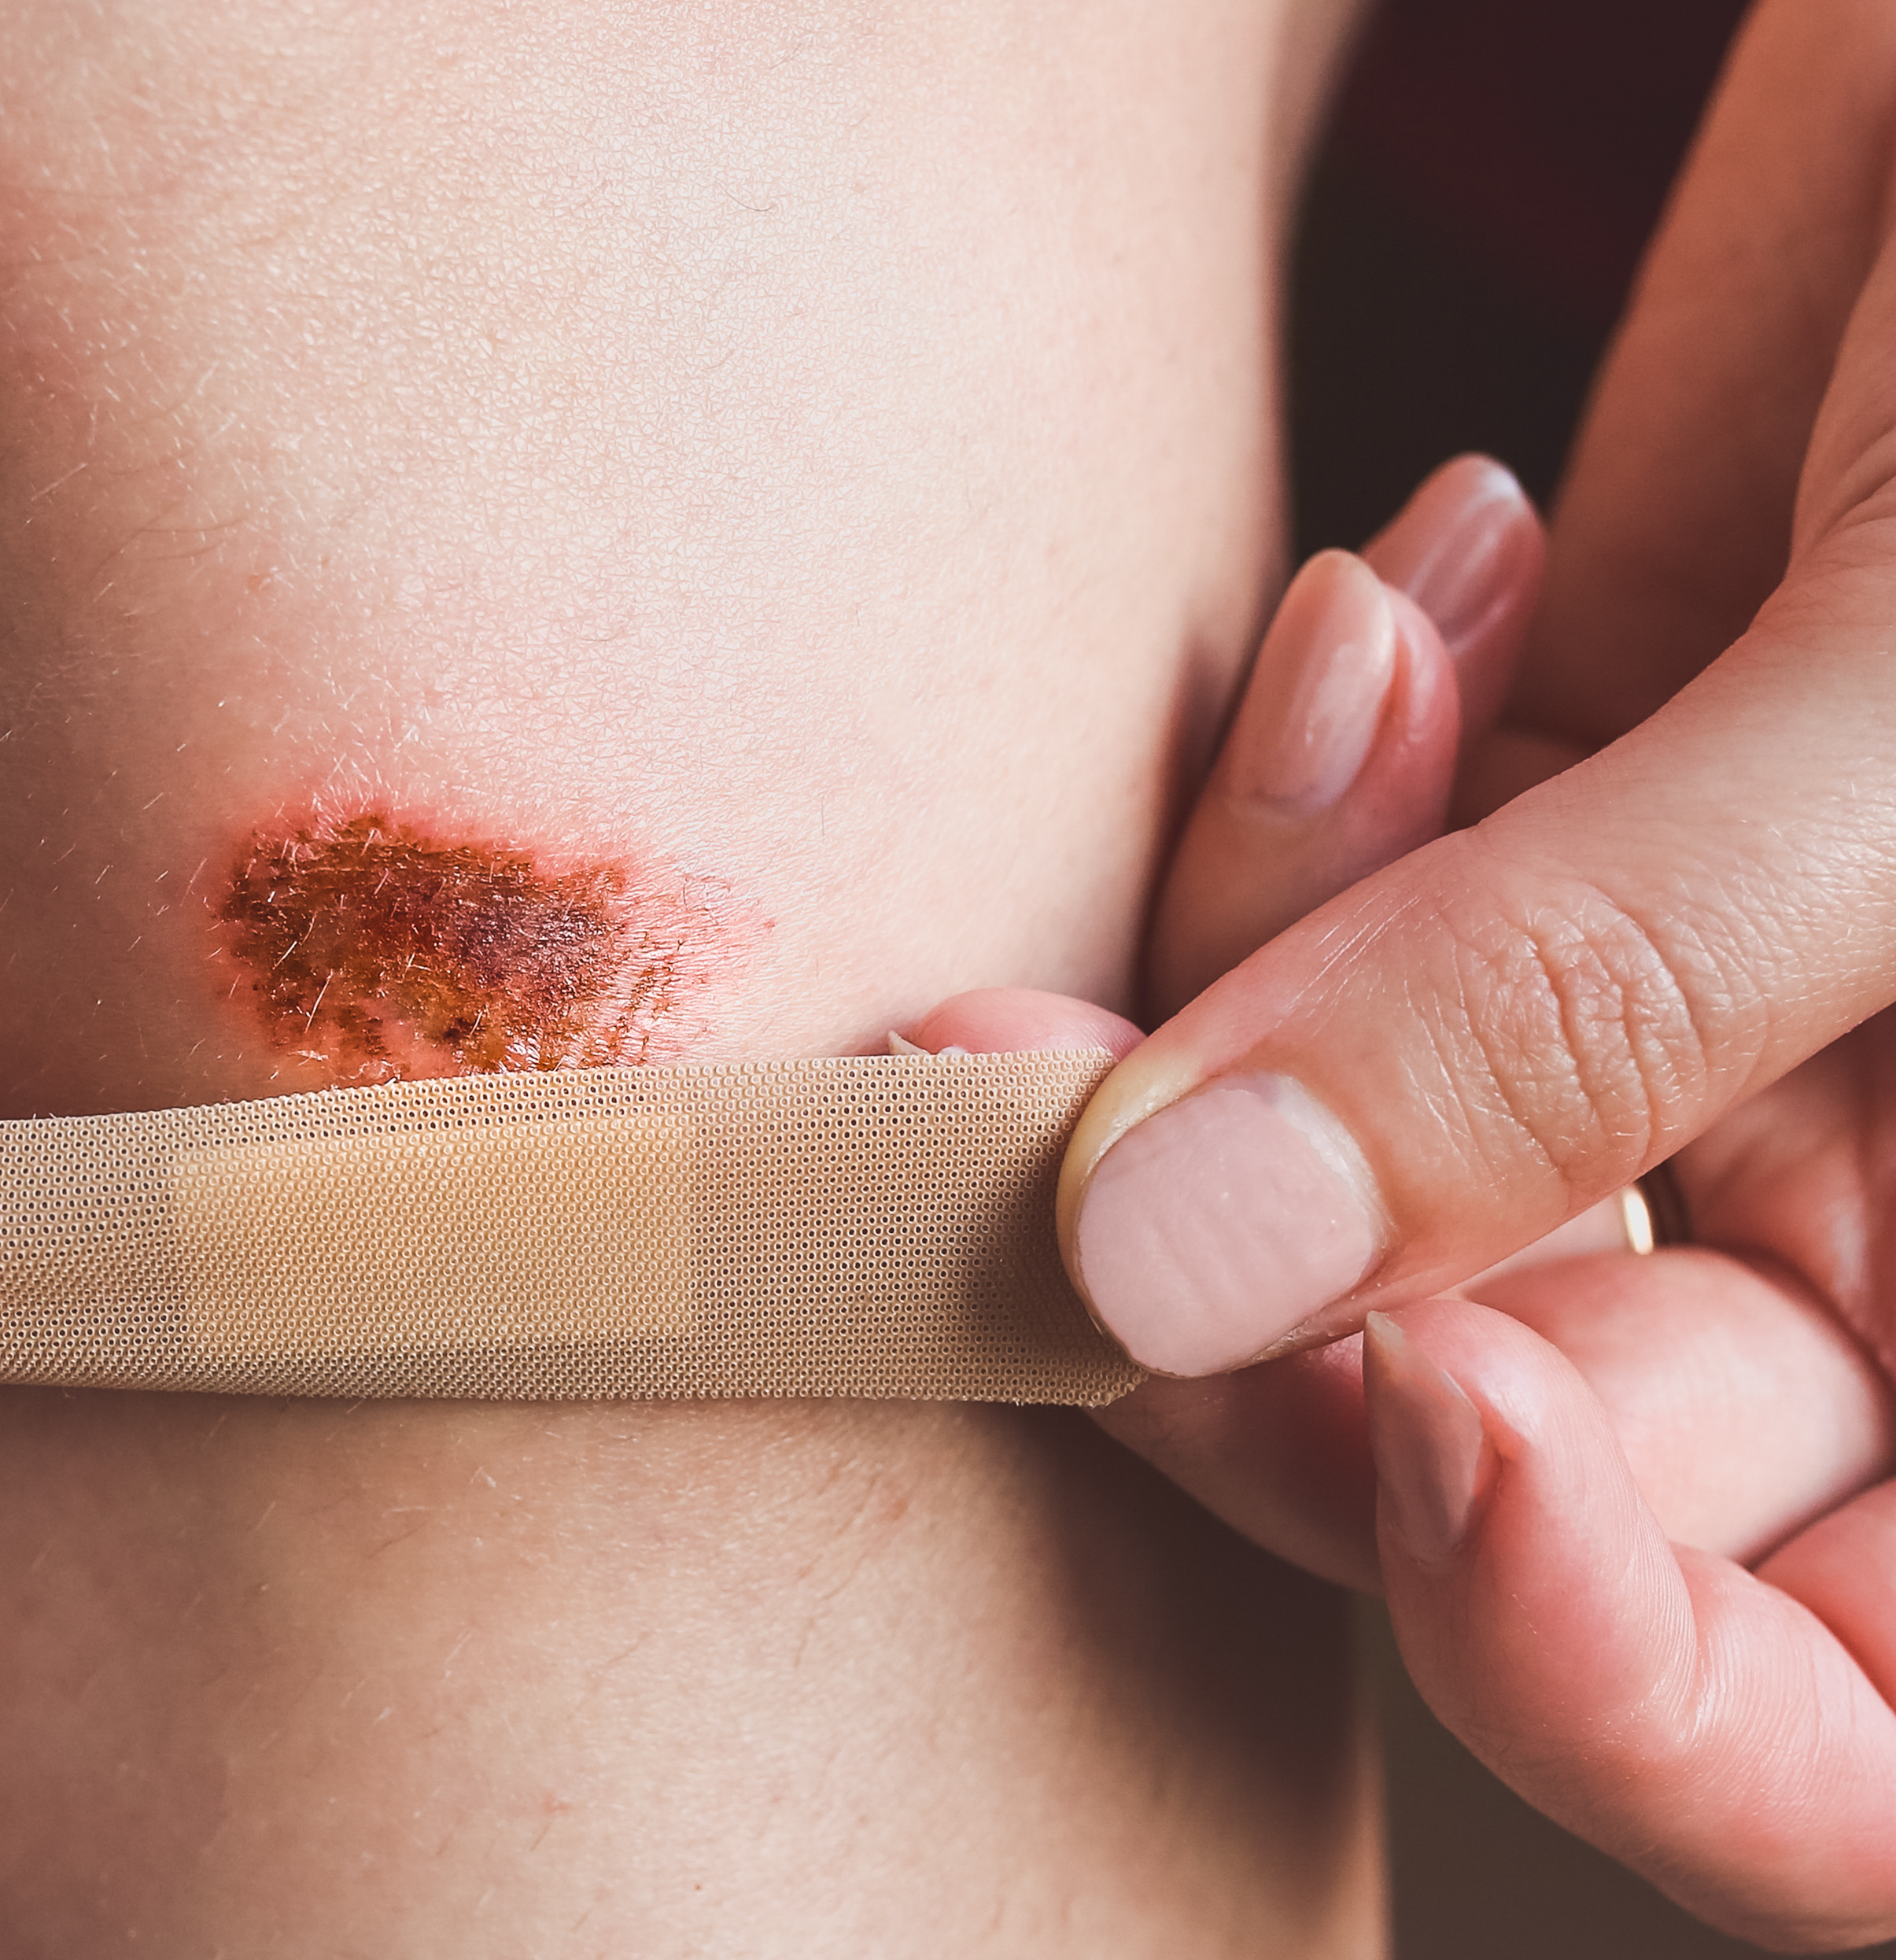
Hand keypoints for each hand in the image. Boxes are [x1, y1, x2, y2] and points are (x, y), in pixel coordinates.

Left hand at [977, 4, 1895, 1941]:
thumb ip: (1599, 1004)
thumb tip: (1165, 1282)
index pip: (1849, 1752)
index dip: (1610, 1679)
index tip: (1408, 1420)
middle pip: (1526, 1477)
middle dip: (1280, 1317)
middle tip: (1062, 1106)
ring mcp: (1716, 1041)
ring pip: (1359, 1221)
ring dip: (1229, 1033)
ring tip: (1326, 712)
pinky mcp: (1565, 833)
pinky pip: (1329, 958)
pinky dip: (1300, 820)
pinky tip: (1399, 610)